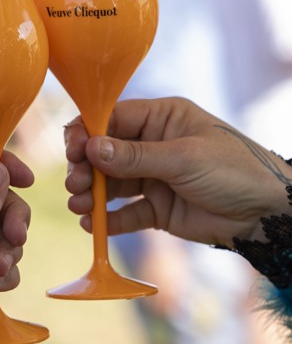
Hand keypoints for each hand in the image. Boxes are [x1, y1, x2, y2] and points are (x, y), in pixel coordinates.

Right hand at [64, 97, 291, 246]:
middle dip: (87, 167)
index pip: (112, 118)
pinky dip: (108, 219)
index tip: (73, 149)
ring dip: (92, 193)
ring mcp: (153, 177)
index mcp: (160, 118)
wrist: (270, 216)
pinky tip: (92, 225)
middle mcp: (151, 144)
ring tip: (78, 205)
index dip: (88, 132)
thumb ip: (135, 156)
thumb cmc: (235, 170)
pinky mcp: (157, 208)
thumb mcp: (184, 157)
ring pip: (111, 182)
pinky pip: (126, 212)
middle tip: (76, 183)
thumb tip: (91, 148)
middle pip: (105, 152)